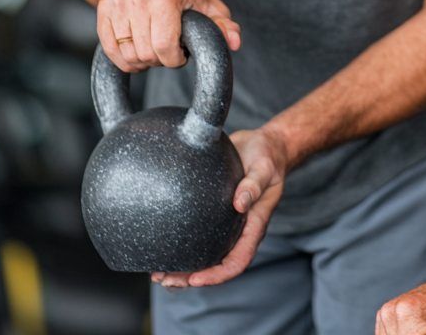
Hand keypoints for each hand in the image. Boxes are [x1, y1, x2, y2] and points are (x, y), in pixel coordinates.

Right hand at [96, 0, 240, 71]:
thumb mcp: (205, 1)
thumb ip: (222, 24)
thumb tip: (234, 43)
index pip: (166, 46)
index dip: (176, 58)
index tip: (181, 54)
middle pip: (147, 54)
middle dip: (160, 60)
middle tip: (167, 49)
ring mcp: (118, 4)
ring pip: (128, 55)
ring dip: (142, 60)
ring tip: (153, 47)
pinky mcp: (103, 10)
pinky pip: (110, 50)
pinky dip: (123, 59)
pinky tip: (136, 50)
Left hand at [152, 126, 286, 288]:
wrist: (264, 146)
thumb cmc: (267, 158)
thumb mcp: (264, 168)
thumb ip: (254, 185)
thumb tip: (240, 203)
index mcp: (254, 224)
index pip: (238, 260)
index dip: (217, 274)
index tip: (196, 279)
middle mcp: (239, 229)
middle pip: (217, 265)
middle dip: (191, 277)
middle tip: (166, 279)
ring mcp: (226, 224)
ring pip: (206, 254)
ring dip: (183, 268)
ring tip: (158, 273)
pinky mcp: (215, 214)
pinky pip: (200, 236)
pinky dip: (182, 246)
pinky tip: (165, 247)